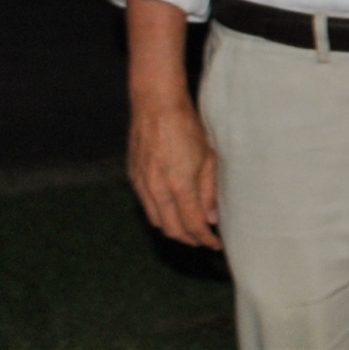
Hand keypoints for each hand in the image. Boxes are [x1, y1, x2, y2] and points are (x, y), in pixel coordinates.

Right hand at [128, 95, 220, 249]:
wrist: (156, 105)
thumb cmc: (187, 127)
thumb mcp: (209, 158)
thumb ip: (210, 191)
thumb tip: (211, 218)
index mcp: (179, 185)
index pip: (193, 226)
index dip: (205, 239)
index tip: (215, 244)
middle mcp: (157, 189)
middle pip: (172, 230)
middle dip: (190, 239)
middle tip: (203, 239)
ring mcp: (142, 184)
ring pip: (156, 221)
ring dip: (173, 229)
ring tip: (189, 227)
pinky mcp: (133, 177)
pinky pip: (146, 205)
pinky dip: (160, 213)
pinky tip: (173, 209)